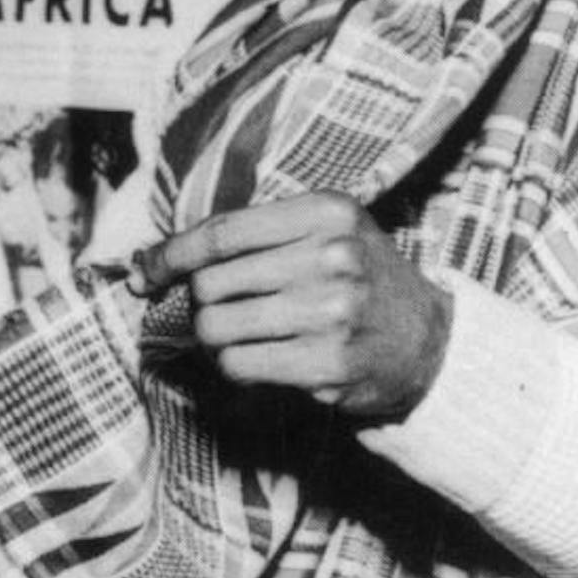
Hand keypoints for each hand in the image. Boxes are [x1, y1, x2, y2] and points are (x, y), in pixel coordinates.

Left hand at [129, 192, 451, 419]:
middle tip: (225, 308)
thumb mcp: (320, 232)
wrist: (430, 340)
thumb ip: (247, 236)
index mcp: (326, 211)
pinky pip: (239, 364)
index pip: (220, 232)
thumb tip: (147, 263)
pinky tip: (259, 359)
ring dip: (215, 338)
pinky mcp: (330, 363)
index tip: (147, 271)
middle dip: (203, 301)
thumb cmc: (357, 279)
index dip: (170, 255)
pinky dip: (235, 366)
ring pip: (217, 326)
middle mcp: (332, 256)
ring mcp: (334, 311)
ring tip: (242, 335)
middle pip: (211, 282)